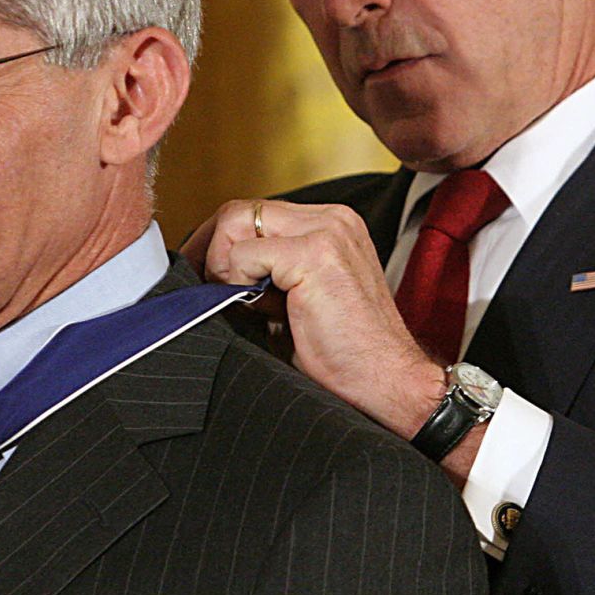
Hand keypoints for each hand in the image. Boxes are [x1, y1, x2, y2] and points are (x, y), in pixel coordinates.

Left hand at [183, 200, 450, 441]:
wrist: (387, 384)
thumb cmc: (343, 354)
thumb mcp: (297, 300)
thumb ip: (265, 273)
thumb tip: (210, 269)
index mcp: (331, 225)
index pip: (254, 213)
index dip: (221, 243)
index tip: (207, 277)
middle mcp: (333, 219)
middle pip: (240, 210)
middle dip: (211, 250)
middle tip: (208, 290)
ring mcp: (327, 231)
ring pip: (236, 222)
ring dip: (223, 265)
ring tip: (241, 303)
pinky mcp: (316, 254)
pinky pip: (243, 253)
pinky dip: (236, 281)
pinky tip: (258, 310)